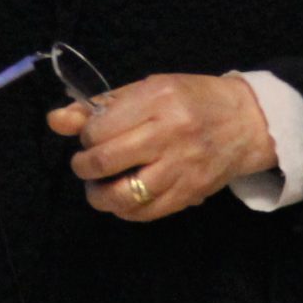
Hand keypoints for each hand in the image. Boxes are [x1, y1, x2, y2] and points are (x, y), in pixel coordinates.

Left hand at [45, 72, 277, 221]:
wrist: (247, 122)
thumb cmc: (193, 99)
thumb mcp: (148, 89)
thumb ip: (102, 106)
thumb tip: (56, 120)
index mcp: (158, 99)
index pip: (100, 127)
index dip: (86, 135)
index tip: (92, 135)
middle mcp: (169, 133)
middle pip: (105, 161)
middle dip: (84, 166)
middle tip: (87, 164)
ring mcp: (181, 166)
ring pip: (123, 195)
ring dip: (99, 195)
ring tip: (98, 186)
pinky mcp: (189, 193)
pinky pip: (145, 213)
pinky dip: (125, 210)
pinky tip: (123, 198)